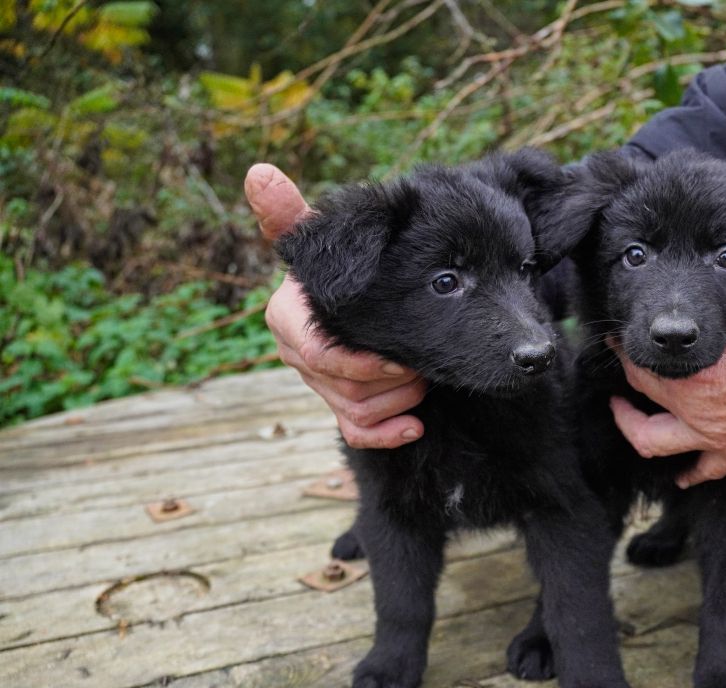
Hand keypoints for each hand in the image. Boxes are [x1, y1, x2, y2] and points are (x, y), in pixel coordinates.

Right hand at [245, 163, 427, 447]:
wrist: (364, 295)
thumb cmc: (343, 267)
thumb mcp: (319, 242)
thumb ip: (291, 216)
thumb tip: (259, 173)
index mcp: (287, 319)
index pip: (315, 354)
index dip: (359, 362)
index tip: (399, 358)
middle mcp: (296, 355)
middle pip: (341, 387)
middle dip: (389, 382)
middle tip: (423, 365)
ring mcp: (318, 384)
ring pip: (355, 410)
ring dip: (397, 402)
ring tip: (424, 381)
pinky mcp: (339, 407)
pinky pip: (355, 432)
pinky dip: (386, 434)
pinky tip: (414, 426)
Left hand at [610, 308, 725, 487]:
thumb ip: (717, 328)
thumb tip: (698, 318)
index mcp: (699, 378)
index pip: (643, 367)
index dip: (626, 353)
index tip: (622, 342)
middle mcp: (700, 414)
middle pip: (639, 408)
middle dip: (622, 393)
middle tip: (621, 378)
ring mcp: (717, 440)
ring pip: (655, 446)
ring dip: (637, 431)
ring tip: (631, 416)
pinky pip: (701, 472)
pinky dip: (686, 473)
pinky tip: (679, 470)